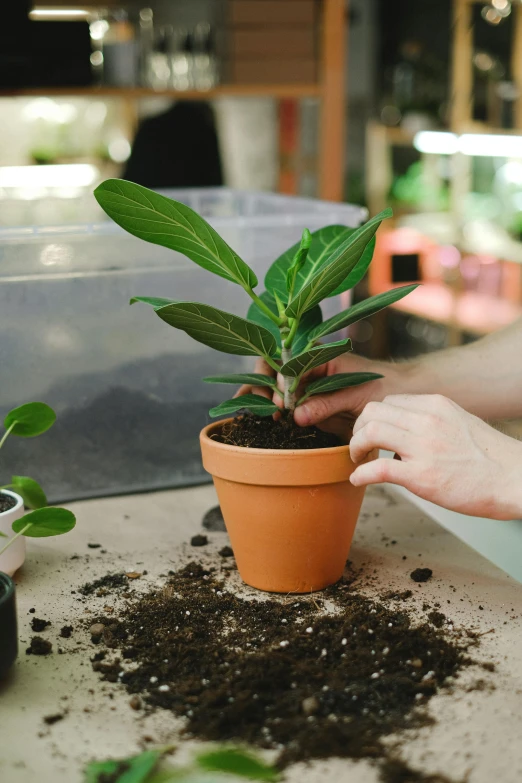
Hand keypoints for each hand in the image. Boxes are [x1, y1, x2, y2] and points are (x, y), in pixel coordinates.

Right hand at [236, 353, 400, 440]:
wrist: (399, 395)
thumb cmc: (383, 387)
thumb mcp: (356, 395)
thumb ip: (326, 403)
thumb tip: (296, 415)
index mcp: (319, 355)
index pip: (287, 361)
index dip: (280, 380)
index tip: (284, 400)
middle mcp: (307, 366)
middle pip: (271, 367)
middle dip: (262, 384)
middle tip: (269, 407)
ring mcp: (304, 384)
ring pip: (271, 385)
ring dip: (261, 397)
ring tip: (258, 413)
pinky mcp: (306, 403)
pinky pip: (282, 403)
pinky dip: (268, 408)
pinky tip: (259, 417)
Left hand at [349, 394, 521, 519]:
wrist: (513, 479)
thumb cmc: (489, 458)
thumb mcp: (458, 422)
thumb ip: (430, 422)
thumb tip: (404, 433)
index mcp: (436, 405)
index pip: (389, 401)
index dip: (374, 418)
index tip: (371, 433)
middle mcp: (427, 420)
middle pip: (372, 411)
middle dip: (358, 428)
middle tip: (360, 445)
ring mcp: (424, 447)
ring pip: (369, 432)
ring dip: (355, 446)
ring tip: (358, 459)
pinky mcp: (422, 476)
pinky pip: (378, 468)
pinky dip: (360, 474)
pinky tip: (357, 479)